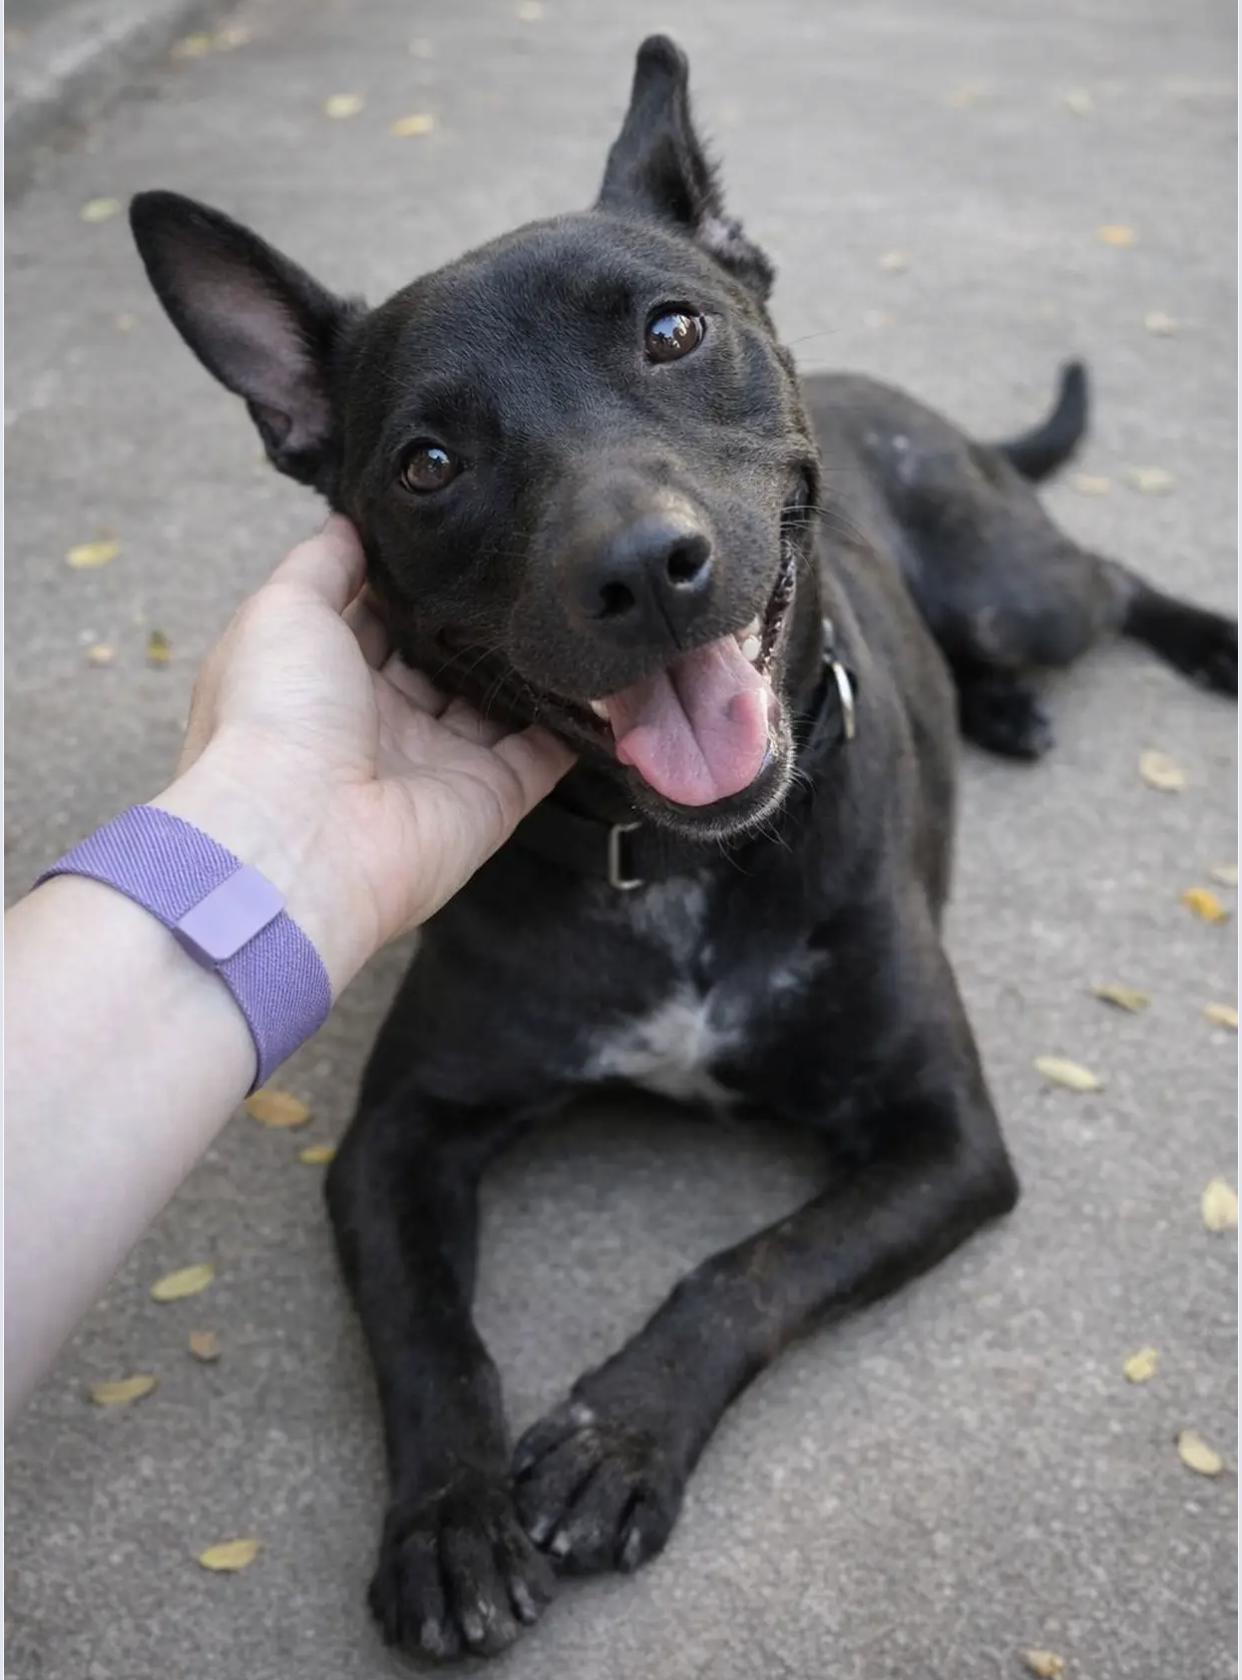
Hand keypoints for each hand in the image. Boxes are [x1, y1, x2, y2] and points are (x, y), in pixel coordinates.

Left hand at [154, 515, 573, 989]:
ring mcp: (440, 763)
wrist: (301, 837)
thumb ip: (321, 564)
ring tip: (567, 601)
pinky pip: (543, 755)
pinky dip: (573, 722)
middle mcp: (382, 721)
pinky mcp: (491, 798)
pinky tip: (601, 671)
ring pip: (497, 703)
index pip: (377, 619)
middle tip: (525, 557)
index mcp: (326, 678)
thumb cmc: (275, 716)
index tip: (457, 532)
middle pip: (441, 660)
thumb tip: (350, 521)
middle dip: (475, 618)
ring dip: (527, 663)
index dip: (411, 581)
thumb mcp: (282, 610)